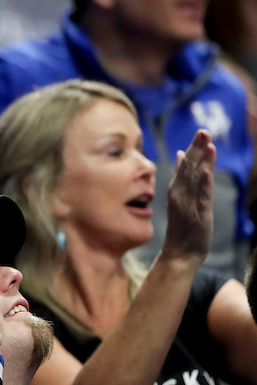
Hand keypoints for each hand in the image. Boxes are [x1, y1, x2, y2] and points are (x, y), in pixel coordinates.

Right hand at [163, 129, 214, 265]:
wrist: (179, 253)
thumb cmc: (182, 226)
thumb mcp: (181, 197)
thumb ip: (181, 176)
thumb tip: (179, 154)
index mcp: (177, 188)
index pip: (186, 164)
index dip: (194, 148)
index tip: (202, 133)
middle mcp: (180, 194)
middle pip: (189, 168)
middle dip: (197, 149)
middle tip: (204, 131)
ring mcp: (187, 205)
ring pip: (195, 180)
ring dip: (202, 162)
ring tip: (208, 145)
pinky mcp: (196, 216)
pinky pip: (200, 198)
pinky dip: (203, 185)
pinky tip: (207, 173)